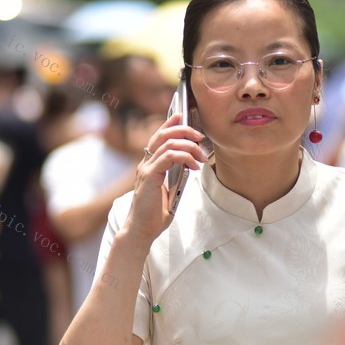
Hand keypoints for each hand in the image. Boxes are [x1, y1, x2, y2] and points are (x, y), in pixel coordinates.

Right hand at [126, 113, 207, 244]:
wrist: (142, 230)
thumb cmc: (155, 213)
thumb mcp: (170, 189)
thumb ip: (176, 174)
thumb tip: (190, 162)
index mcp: (149, 164)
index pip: (158, 136)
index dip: (169, 123)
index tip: (182, 114)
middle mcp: (146, 163)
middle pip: (163, 135)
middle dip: (184, 130)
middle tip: (200, 137)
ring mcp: (146, 169)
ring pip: (168, 143)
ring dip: (190, 146)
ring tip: (202, 157)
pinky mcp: (150, 176)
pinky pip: (169, 157)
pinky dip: (185, 157)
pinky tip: (195, 166)